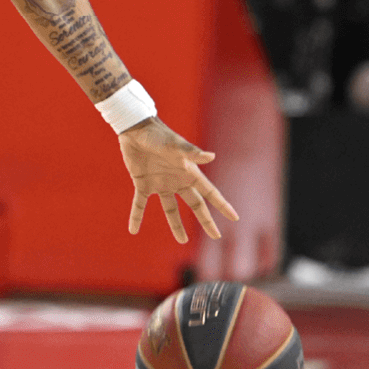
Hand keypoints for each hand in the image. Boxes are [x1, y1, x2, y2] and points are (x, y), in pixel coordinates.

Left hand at [119, 118, 237, 243]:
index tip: (234, 218)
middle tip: (215, 236)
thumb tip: (211, 156)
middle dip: (206, 220)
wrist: (136, 128)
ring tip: (182, 241)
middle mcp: (177, 180)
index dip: (222, 205)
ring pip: (170, 209)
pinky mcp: (143, 183)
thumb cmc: (158, 135)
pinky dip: (136, 216)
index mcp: (189, 173)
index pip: (210, 193)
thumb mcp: (175, 145)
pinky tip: (133, 230)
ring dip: (175, 224)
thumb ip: (192, 152)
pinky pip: (140, 204)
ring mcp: (160, 183)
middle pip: (195, 205)